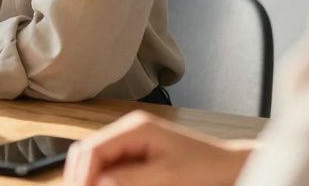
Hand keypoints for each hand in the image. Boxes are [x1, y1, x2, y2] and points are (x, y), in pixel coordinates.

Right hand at [64, 111, 252, 185]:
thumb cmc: (204, 167)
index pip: (93, 149)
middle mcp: (129, 130)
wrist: (227, 166)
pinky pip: (111, 168)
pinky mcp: (137, 155)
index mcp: (135, 128)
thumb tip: (97, 183)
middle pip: (88, 152)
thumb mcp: (167, 177)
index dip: (82, 174)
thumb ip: (130, 179)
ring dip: (92, 178)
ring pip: (97, 161)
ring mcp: (132, 142)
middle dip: (81, 175)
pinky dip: (105, 180)